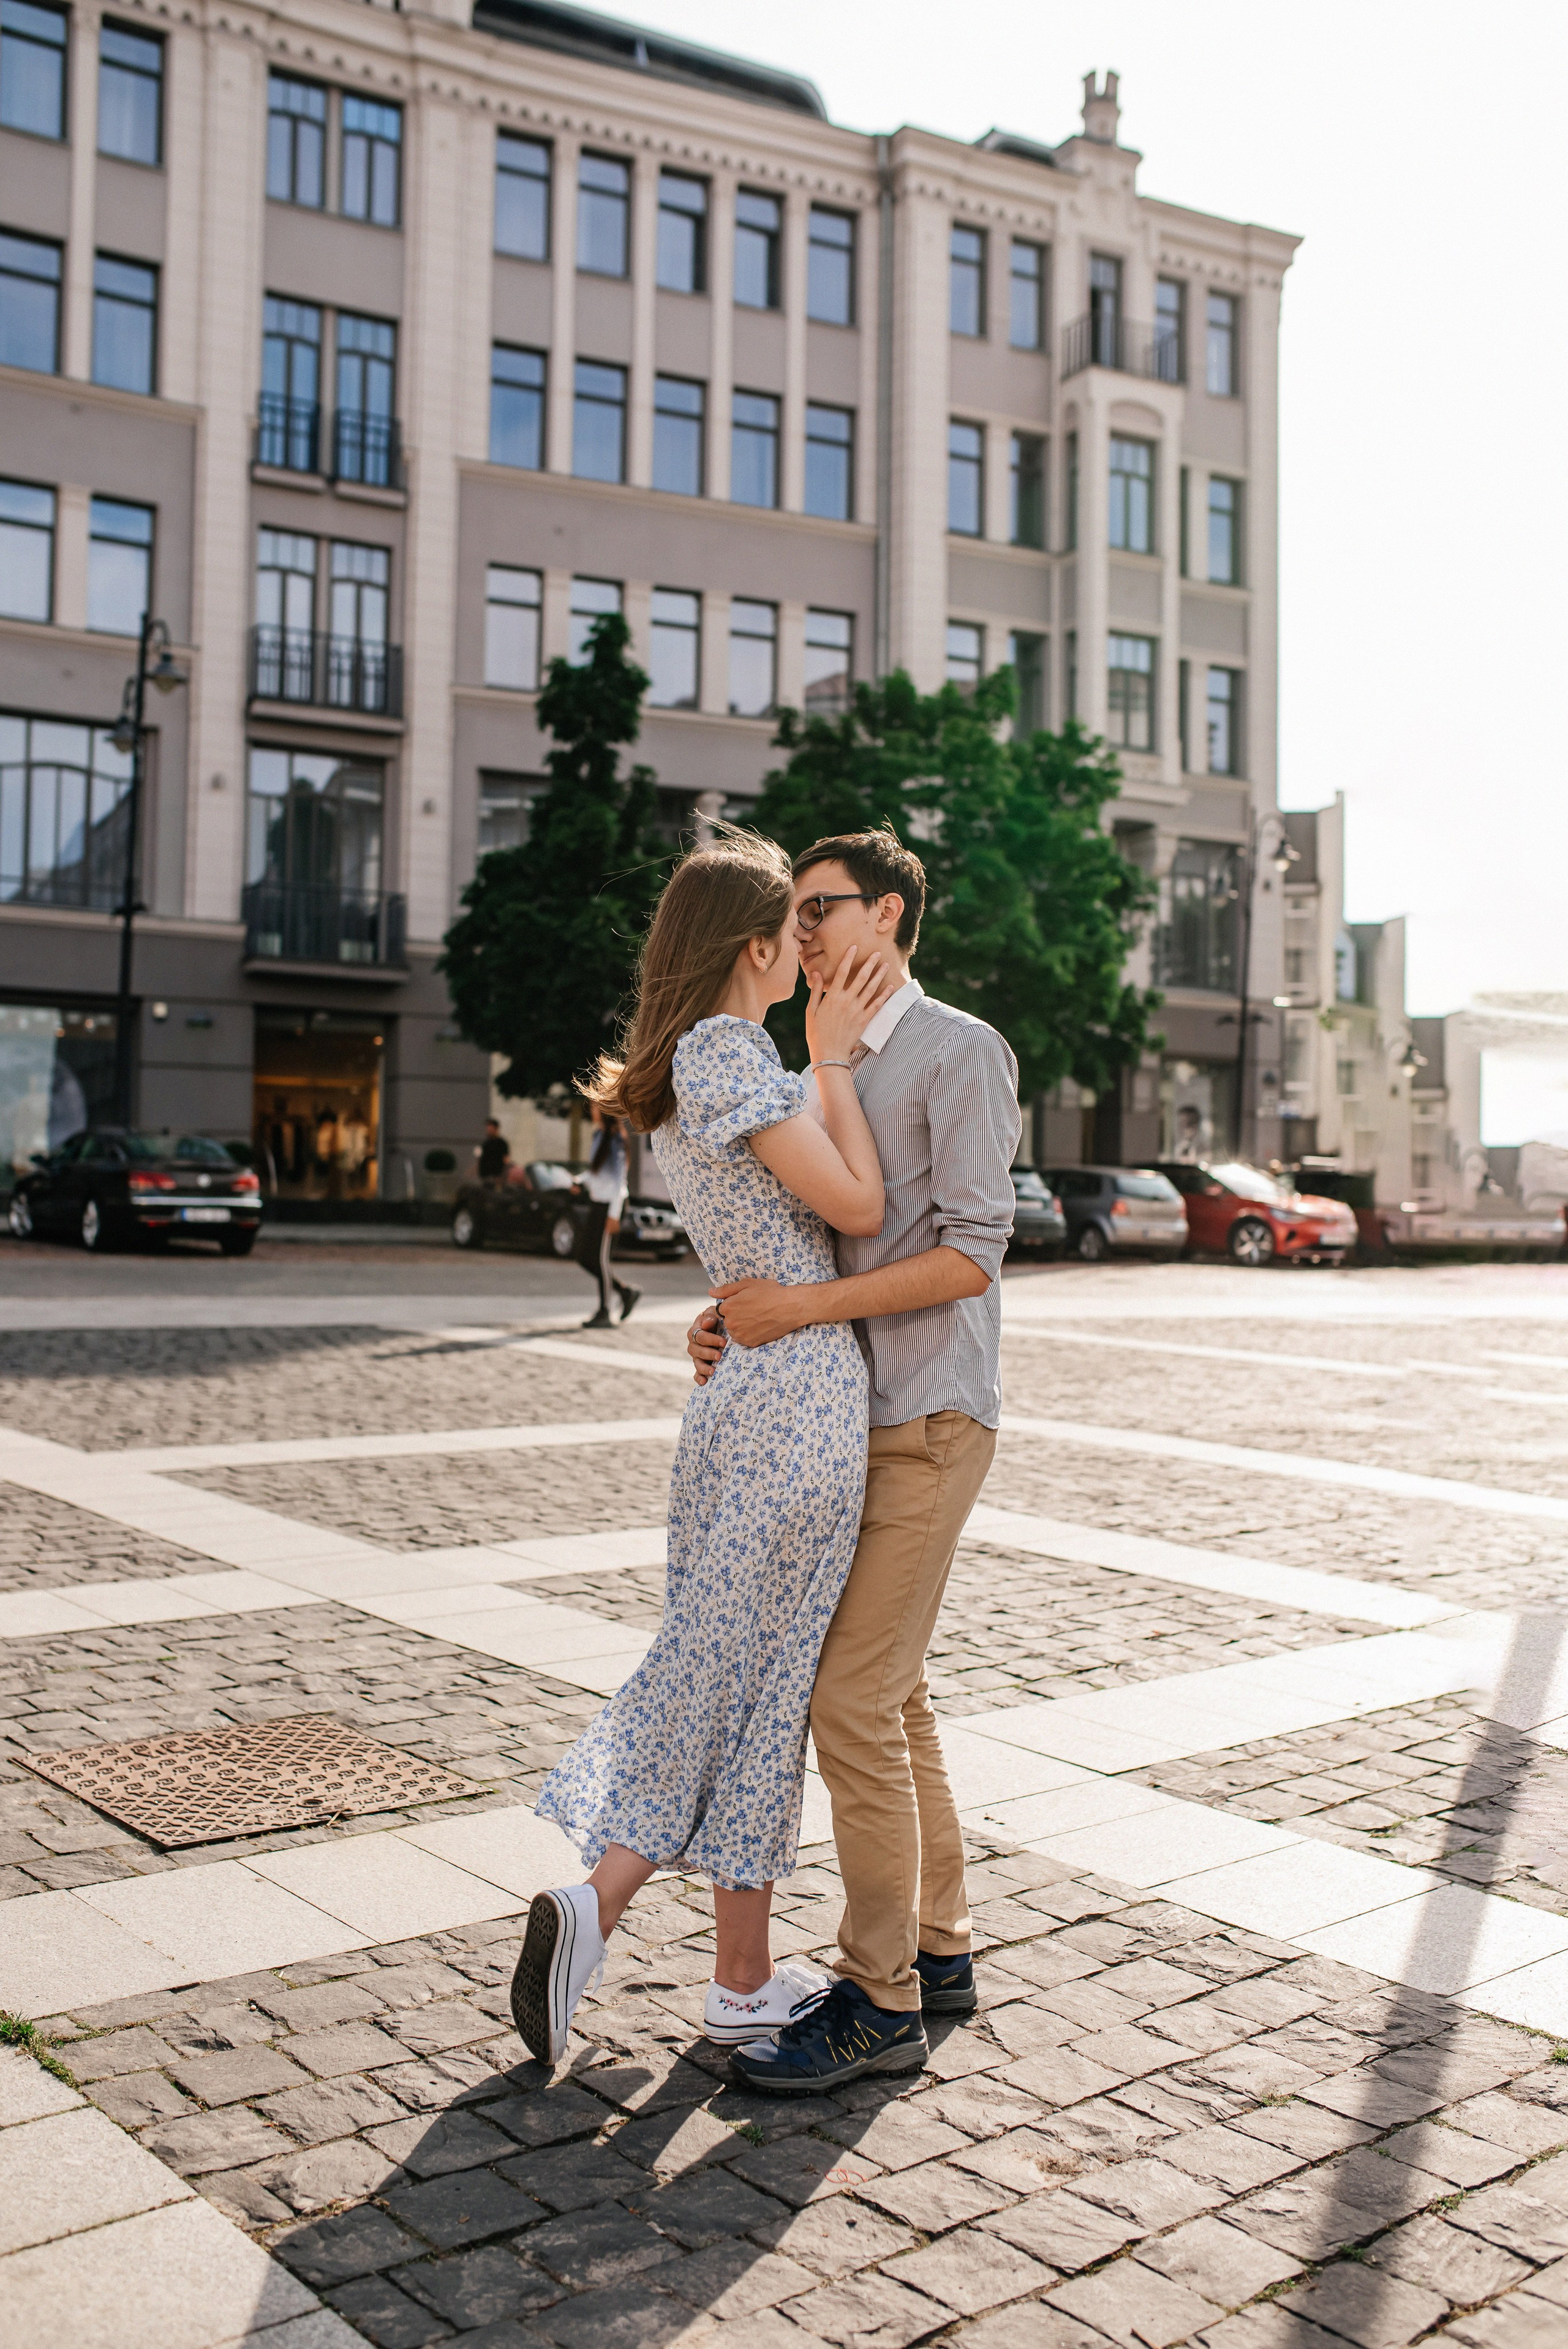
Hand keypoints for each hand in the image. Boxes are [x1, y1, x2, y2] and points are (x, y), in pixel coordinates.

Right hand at [686, 1306, 726, 1385]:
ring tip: (713, 1371)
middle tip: (719, 1356)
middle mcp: (694, 1344)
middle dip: (708, 1354)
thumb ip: (711, 1315)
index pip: (700, 1336)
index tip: (723, 1342)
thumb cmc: (720, 1318)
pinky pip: (696, 1373)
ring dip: (704, 1368)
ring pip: (696, 1363)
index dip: (711, 1339)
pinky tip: (704, 1382)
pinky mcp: (701, 1365)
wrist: (724, 1327)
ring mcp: (697, 1356)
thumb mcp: (716, 1313)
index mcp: (696, 1330)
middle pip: (696, 1350)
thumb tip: (707, 1323)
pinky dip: (699, 1378)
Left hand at [710, 1279, 806, 1348]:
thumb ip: (726, 1289)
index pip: (720, 1309)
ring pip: (734, 1330)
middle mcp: (731, 1323)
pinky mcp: (750, 1343)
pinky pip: (743, 1339)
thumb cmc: (770, 1292)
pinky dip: (749, 1334)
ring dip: (741, 1326)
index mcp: (728, 1307)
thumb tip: (711, 1292)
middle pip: (727, 1320)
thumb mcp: (747, 1284)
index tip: (743, 1303)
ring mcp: (740, 1335)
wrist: (791, 1307)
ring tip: (757, 1317)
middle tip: (752, 1309)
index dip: (731, 1305)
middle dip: (735, 1316)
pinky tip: (760, 1325)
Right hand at [805, 946, 896, 1067]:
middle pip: (860, 977)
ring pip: (871, 989)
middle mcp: (847, 1001)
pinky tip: (890, 986)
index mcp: (832, 997)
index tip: (854, 947)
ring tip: (886, 965)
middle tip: (877, 953)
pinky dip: (884, 995)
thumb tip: (815, 972)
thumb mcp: (811, 1011)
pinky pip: (876, 1005)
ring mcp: (857, 1010)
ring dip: (879, 975)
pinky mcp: (864, 1020)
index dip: (848, 958)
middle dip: (869, 963)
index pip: (842, 972)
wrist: (829, 1053)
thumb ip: (815, 991)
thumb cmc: (816, 1033)